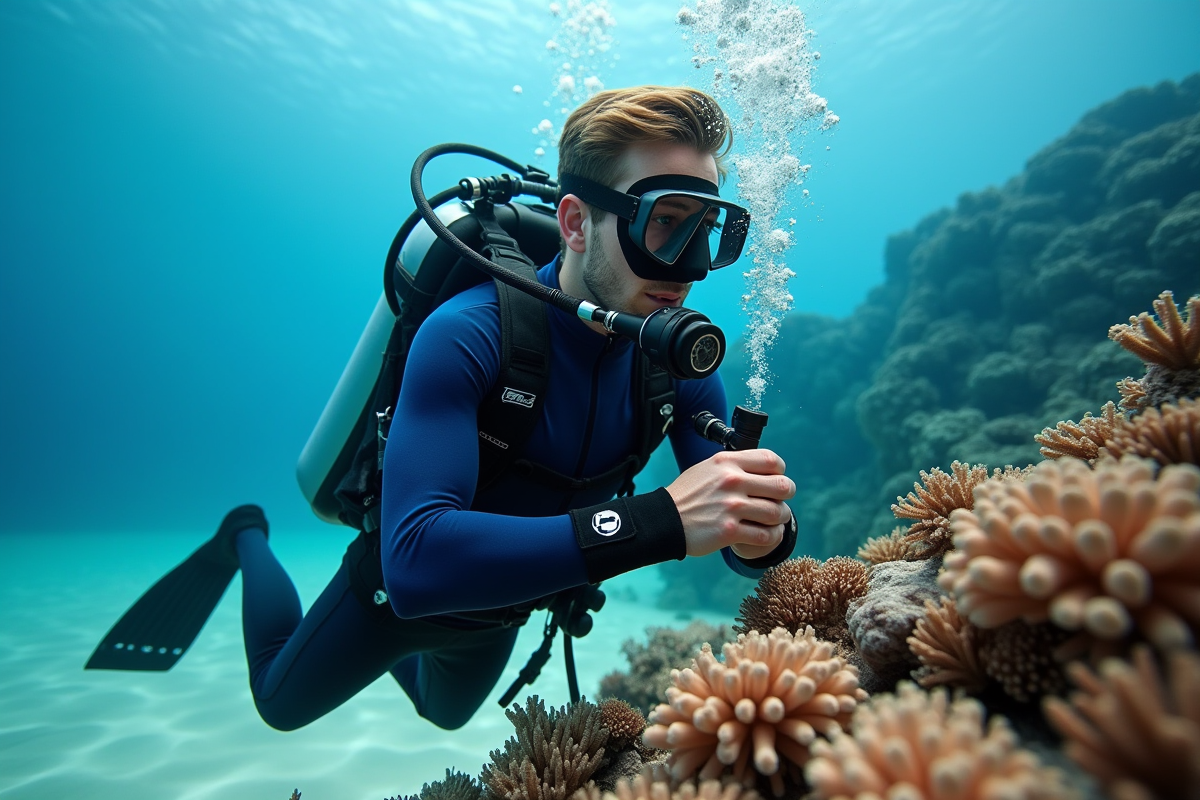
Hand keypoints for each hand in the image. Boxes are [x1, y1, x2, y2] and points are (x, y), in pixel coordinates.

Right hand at [666, 449, 795, 557]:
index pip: (771, 460)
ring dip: (780, 518)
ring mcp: (731, 507)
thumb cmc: (687, 495)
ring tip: (773, 520)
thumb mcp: (707, 468)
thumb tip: (761, 468)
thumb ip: (733, 466)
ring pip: (777, 513)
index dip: (780, 471)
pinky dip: (772, 536)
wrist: (664, 520)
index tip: (776, 479)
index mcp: (727, 462)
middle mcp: (732, 481)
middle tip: (780, 501)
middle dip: (786, 495)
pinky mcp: (729, 531)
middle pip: (782, 486)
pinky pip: (766, 536)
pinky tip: (766, 534)